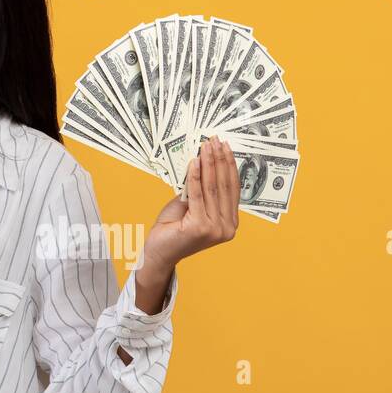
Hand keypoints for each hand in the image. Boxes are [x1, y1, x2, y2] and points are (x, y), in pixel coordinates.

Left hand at [142, 136, 240, 273]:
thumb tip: (203, 161)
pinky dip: (195, 176)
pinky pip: (198, 195)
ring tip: (205, 146)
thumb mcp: (190, 204)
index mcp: (230, 223)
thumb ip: (200, 189)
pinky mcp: (200, 227)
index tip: (224, 147)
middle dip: (220, 160)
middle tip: (216, 141)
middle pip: (224, 186)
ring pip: (212, 188)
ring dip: (209, 163)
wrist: (159, 252)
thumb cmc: (173, 228)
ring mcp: (215, 229)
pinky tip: (194, 161)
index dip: (229, 165)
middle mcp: (227, 228)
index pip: (232, 188)